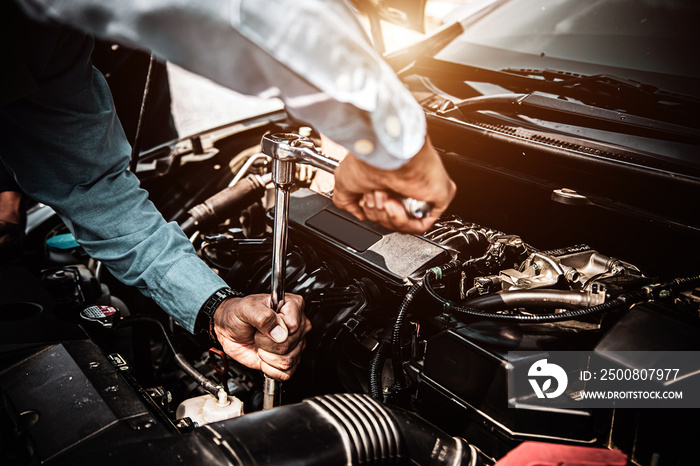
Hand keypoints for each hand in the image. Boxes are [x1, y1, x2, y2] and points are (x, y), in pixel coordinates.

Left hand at [212, 293, 310, 380]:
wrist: (229, 330)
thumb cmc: (238, 314)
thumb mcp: (246, 309)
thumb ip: (263, 316)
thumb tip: (280, 332)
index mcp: (292, 306)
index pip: (293, 326)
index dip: (274, 330)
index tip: (262, 325)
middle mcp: (297, 325)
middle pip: (289, 344)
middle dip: (266, 344)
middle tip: (258, 335)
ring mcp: (294, 343)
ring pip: (288, 360)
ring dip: (267, 357)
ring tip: (261, 345)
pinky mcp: (288, 359)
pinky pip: (286, 373)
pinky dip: (270, 368)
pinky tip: (264, 357)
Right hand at [333, 137, 455, 233]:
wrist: (385, 155)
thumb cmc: (369, 158)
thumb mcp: (345, 181)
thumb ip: (346, 201)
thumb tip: (358, 214)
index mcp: (388, 180)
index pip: (381, 211)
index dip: (370, 211)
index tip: (364, 201)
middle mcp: (405, 186)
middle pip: (390, 220)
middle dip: (377, 213)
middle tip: (375, 197)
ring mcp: (421, 192)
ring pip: (403, 225)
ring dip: (388, 216)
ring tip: (384, 198)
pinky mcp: (437, 198)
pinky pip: (420, 225)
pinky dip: (402, 220)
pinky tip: (394, 204)